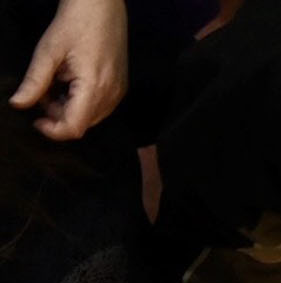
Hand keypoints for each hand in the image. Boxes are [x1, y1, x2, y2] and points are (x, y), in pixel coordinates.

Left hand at [8, 0, 128, 139]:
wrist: (101, 7)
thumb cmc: (74, 24)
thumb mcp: (48, 52)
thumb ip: (34, 82)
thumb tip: (18, 104)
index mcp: (94, 87)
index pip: (75, 127)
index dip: (53, 130)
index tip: (36, 120)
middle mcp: (111, 95)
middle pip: (82, 124)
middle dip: (59, 115)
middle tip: (43, 93)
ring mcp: (118, 92)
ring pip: (91, 118)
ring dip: (69, 109)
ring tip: (56, 84)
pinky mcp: (120, 87)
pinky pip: (99, 107)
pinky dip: (81, 102)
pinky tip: (71, 82)